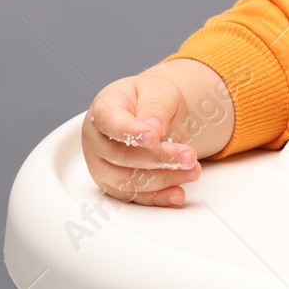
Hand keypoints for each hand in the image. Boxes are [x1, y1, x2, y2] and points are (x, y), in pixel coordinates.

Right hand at [81, 74, 200, 206]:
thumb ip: (155, 107)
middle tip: (189, 156)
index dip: (131, 131)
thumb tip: (152, 127)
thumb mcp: (158, 91)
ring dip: (164, 179)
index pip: (111, 123)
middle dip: (159, 158)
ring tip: (192, 172)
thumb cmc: (149, 99)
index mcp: (103, 110)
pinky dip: (158, 198)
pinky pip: (135, 196)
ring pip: (128, 181)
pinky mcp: (115, 185)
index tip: (154, 136)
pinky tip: (177, 194)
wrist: (152, 114)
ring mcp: (103, 166)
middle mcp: (97, 141)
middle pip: (122, 156)